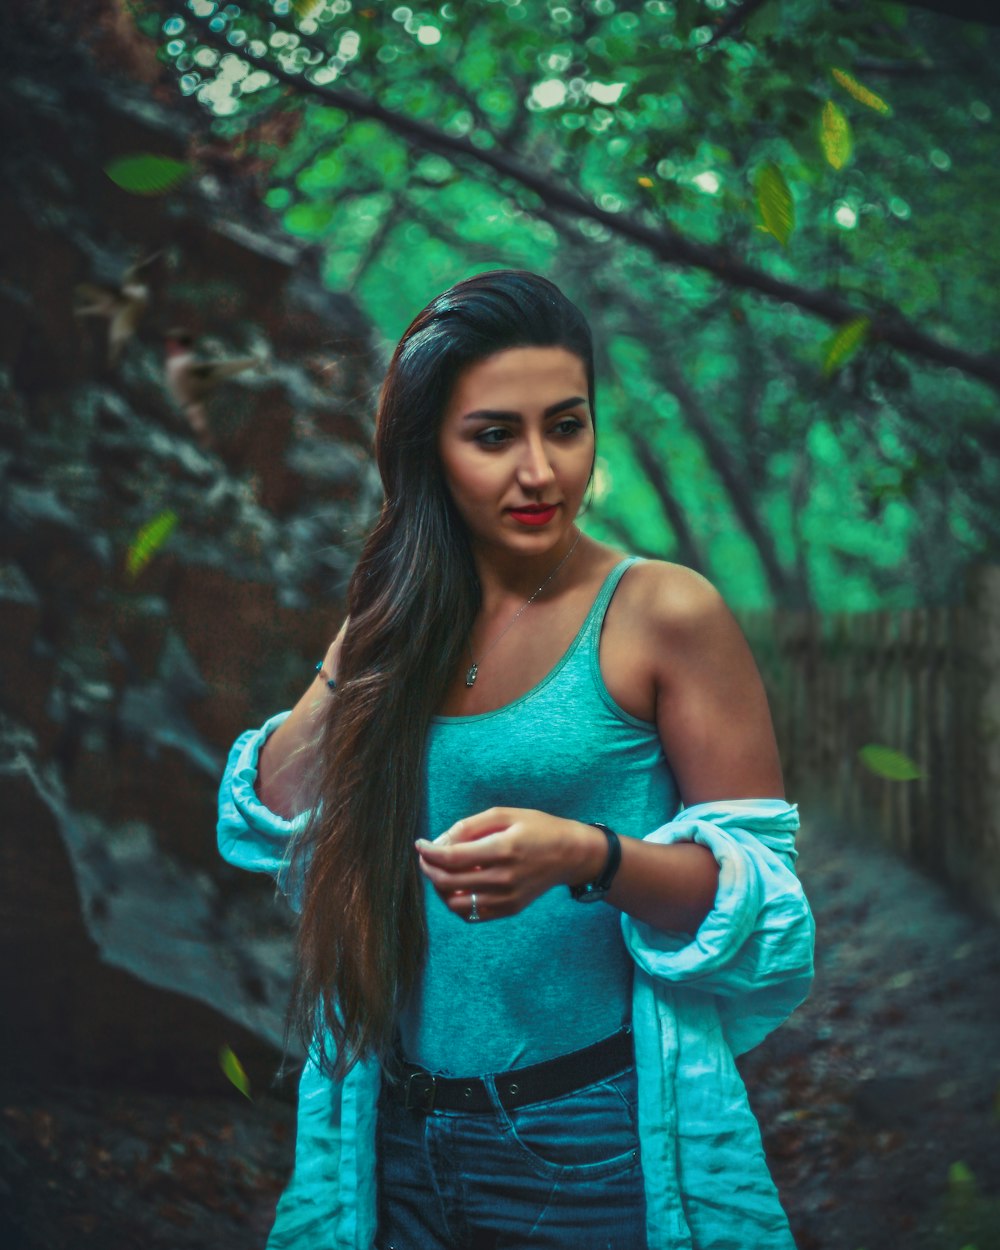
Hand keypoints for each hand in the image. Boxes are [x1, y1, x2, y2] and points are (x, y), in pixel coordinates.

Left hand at [415, 807, 605, 922]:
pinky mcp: (509, 909)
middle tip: (425, 856)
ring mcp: (507, 898)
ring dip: (439, 887)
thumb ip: (469, 826)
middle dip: (428, 868)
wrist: (570, 854)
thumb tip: (440, 842)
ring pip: (455, 903)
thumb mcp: (505, 814)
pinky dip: (455, 903)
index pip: (452, 857)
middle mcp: (504, 877)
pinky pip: (471, 915)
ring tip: (439, 871)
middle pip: (449, 881)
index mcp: (503, 849)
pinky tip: (455, 887)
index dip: (429, 852)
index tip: (420, 844)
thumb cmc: (538, 828)